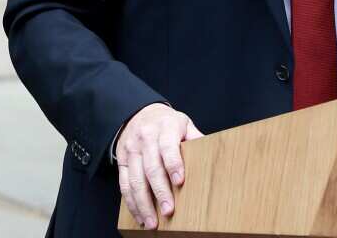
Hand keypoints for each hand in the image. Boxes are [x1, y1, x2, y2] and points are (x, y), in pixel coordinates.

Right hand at [116, 103, 203, 229]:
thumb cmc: (167, 123)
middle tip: (168, 211)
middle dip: (160, 191)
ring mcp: (132, 150)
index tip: (180, 181)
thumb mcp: (184, 124)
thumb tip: (214, 154)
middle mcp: (146, 138)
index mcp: (165, 127)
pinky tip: (139, 216)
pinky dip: (131, 203)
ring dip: (143, 203)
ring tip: (152, 222)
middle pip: (151, 167)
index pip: (168, 146)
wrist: (139, 114)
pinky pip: (124, 184)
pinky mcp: (122, 161)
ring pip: (135, 180)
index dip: (174, 164)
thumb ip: (196, 139)